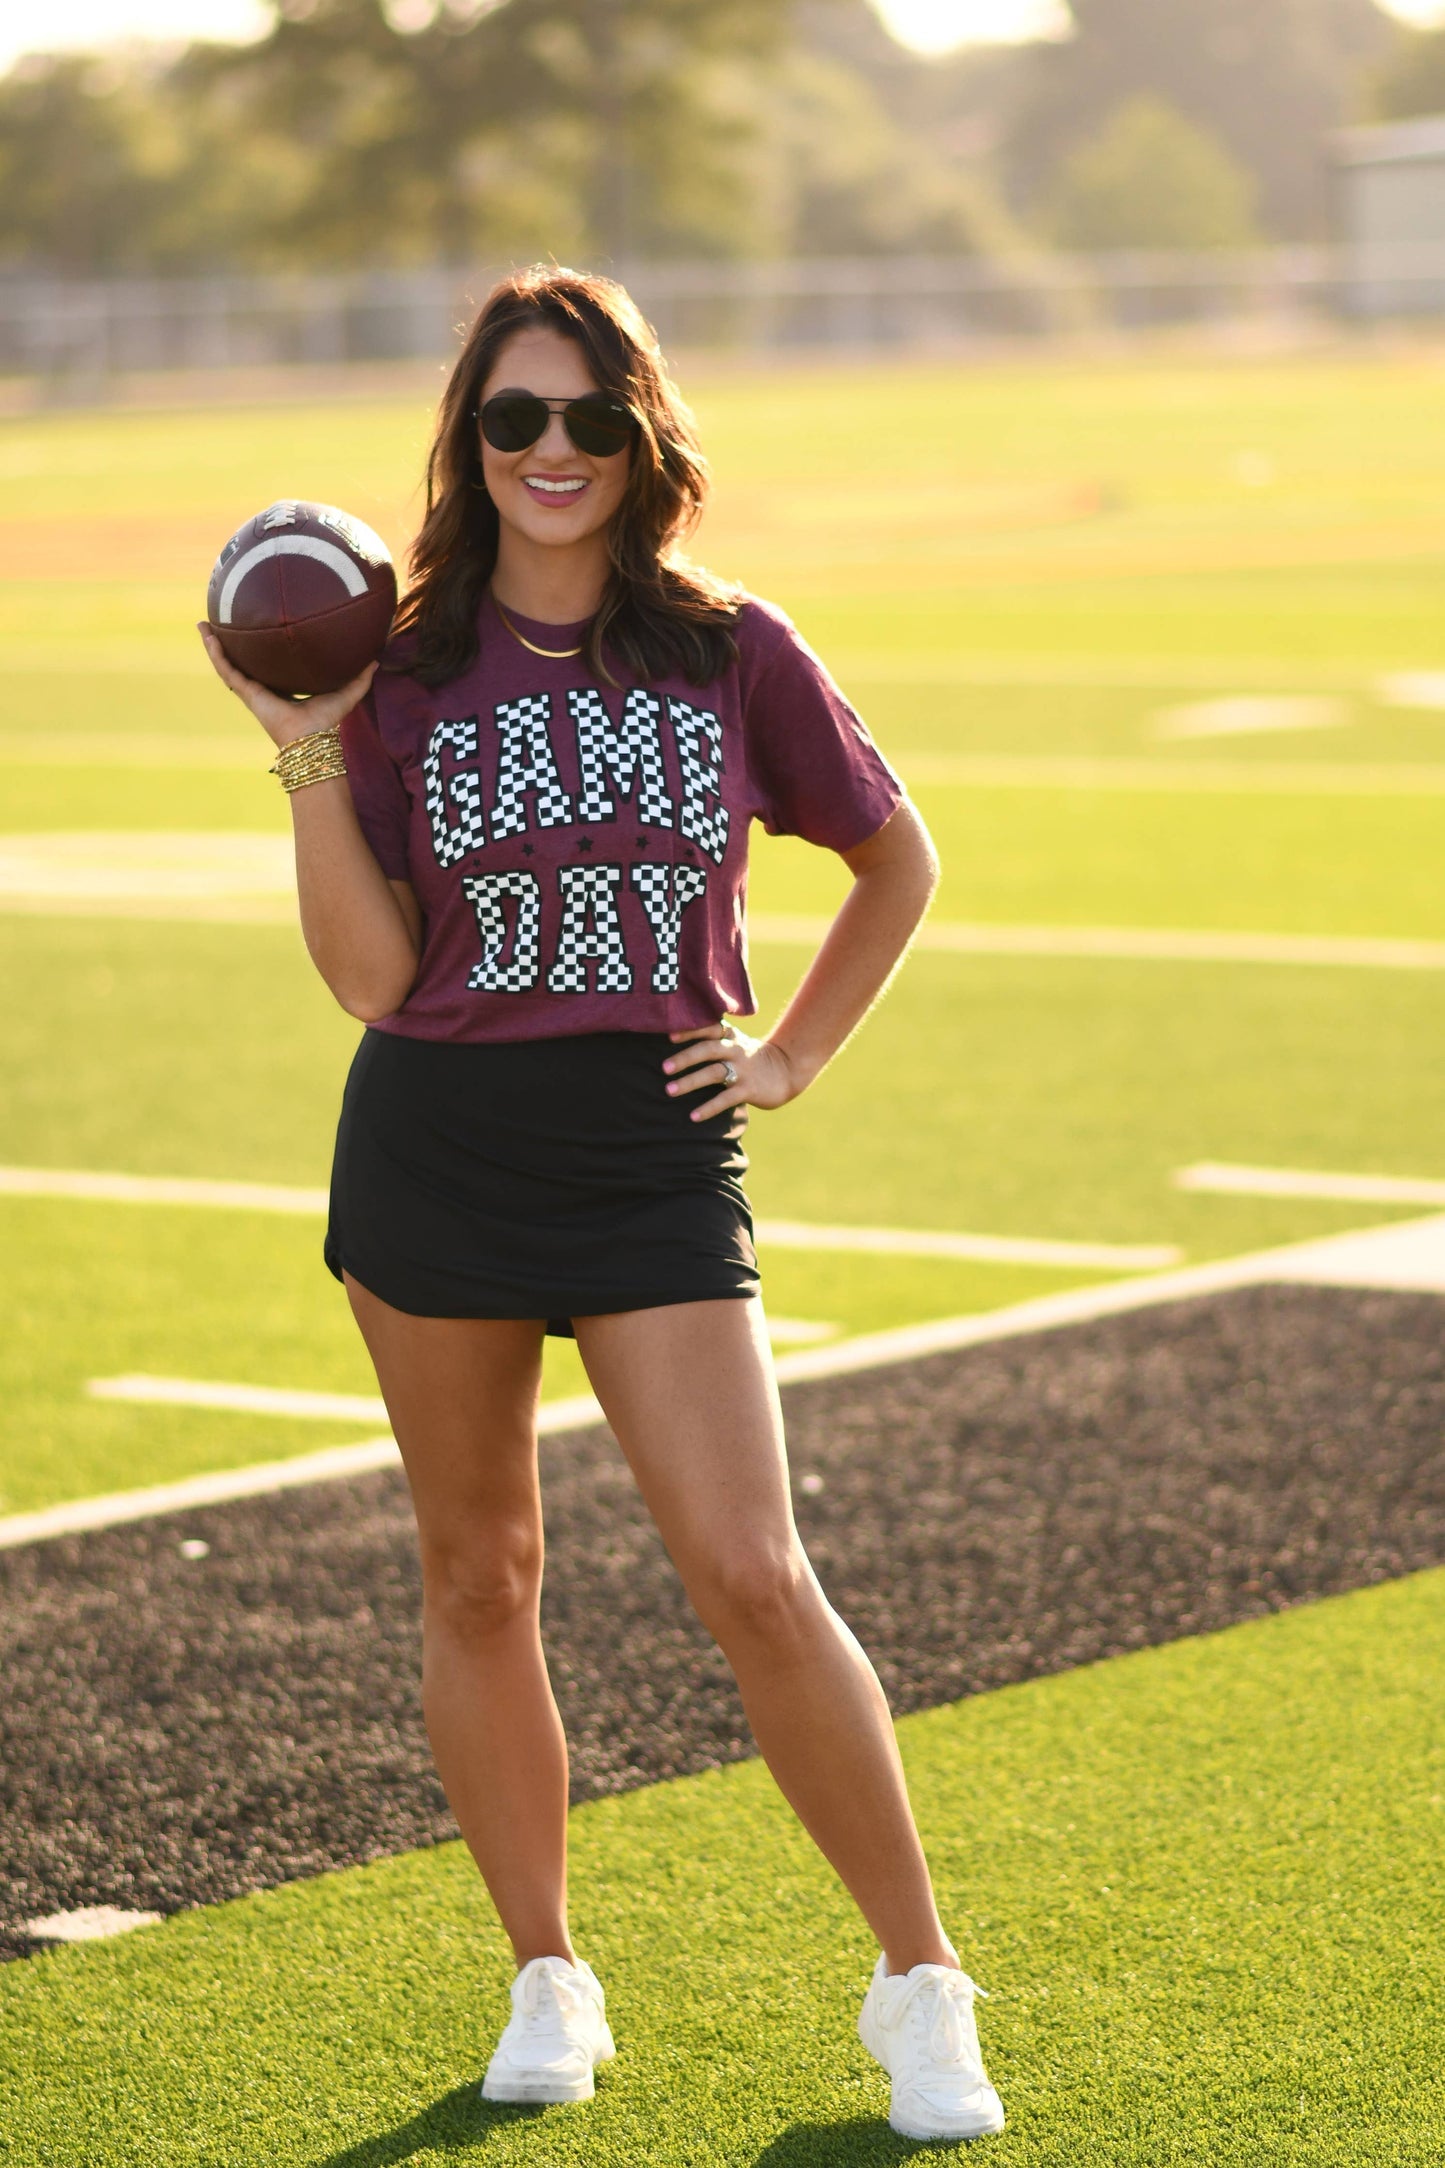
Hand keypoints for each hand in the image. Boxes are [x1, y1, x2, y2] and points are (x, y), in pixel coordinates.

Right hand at [196, 622, 377, 749]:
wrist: (312, 737)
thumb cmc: (327, 721)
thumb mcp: (346, 692)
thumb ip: (360, 676)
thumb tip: (376, 658)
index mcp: (282, 687)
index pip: (268, 664)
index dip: (261, 649)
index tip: (255, 630)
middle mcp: (263, 688)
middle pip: (242, 661)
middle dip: (230, 644)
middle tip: (219, 622)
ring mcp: (251, 690)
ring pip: (227, 663)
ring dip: (213, 644)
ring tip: (202, 624)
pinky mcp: (246, 692)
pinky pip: (226, 669)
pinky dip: (216, 653)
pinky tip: (208, 635)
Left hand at [663, 1021, 801, 1121]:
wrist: (788, 1070)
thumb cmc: (752, 1057)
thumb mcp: (736, 1043)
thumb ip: (714, 1040)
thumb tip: (675, 1040)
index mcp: (731, 1036)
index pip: (709, 1028)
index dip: (690, 1031)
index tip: (669, 1036)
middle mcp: (736, 1050)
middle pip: (708, 1049)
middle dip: (685, 1058)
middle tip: (664, 1068)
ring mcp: (743, 1070)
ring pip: (714, 1073)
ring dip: (690, 1081)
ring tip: (670, 1090)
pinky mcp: (749, 1089)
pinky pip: (725, 1099)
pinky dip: (708, 1108)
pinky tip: (693, 1116)